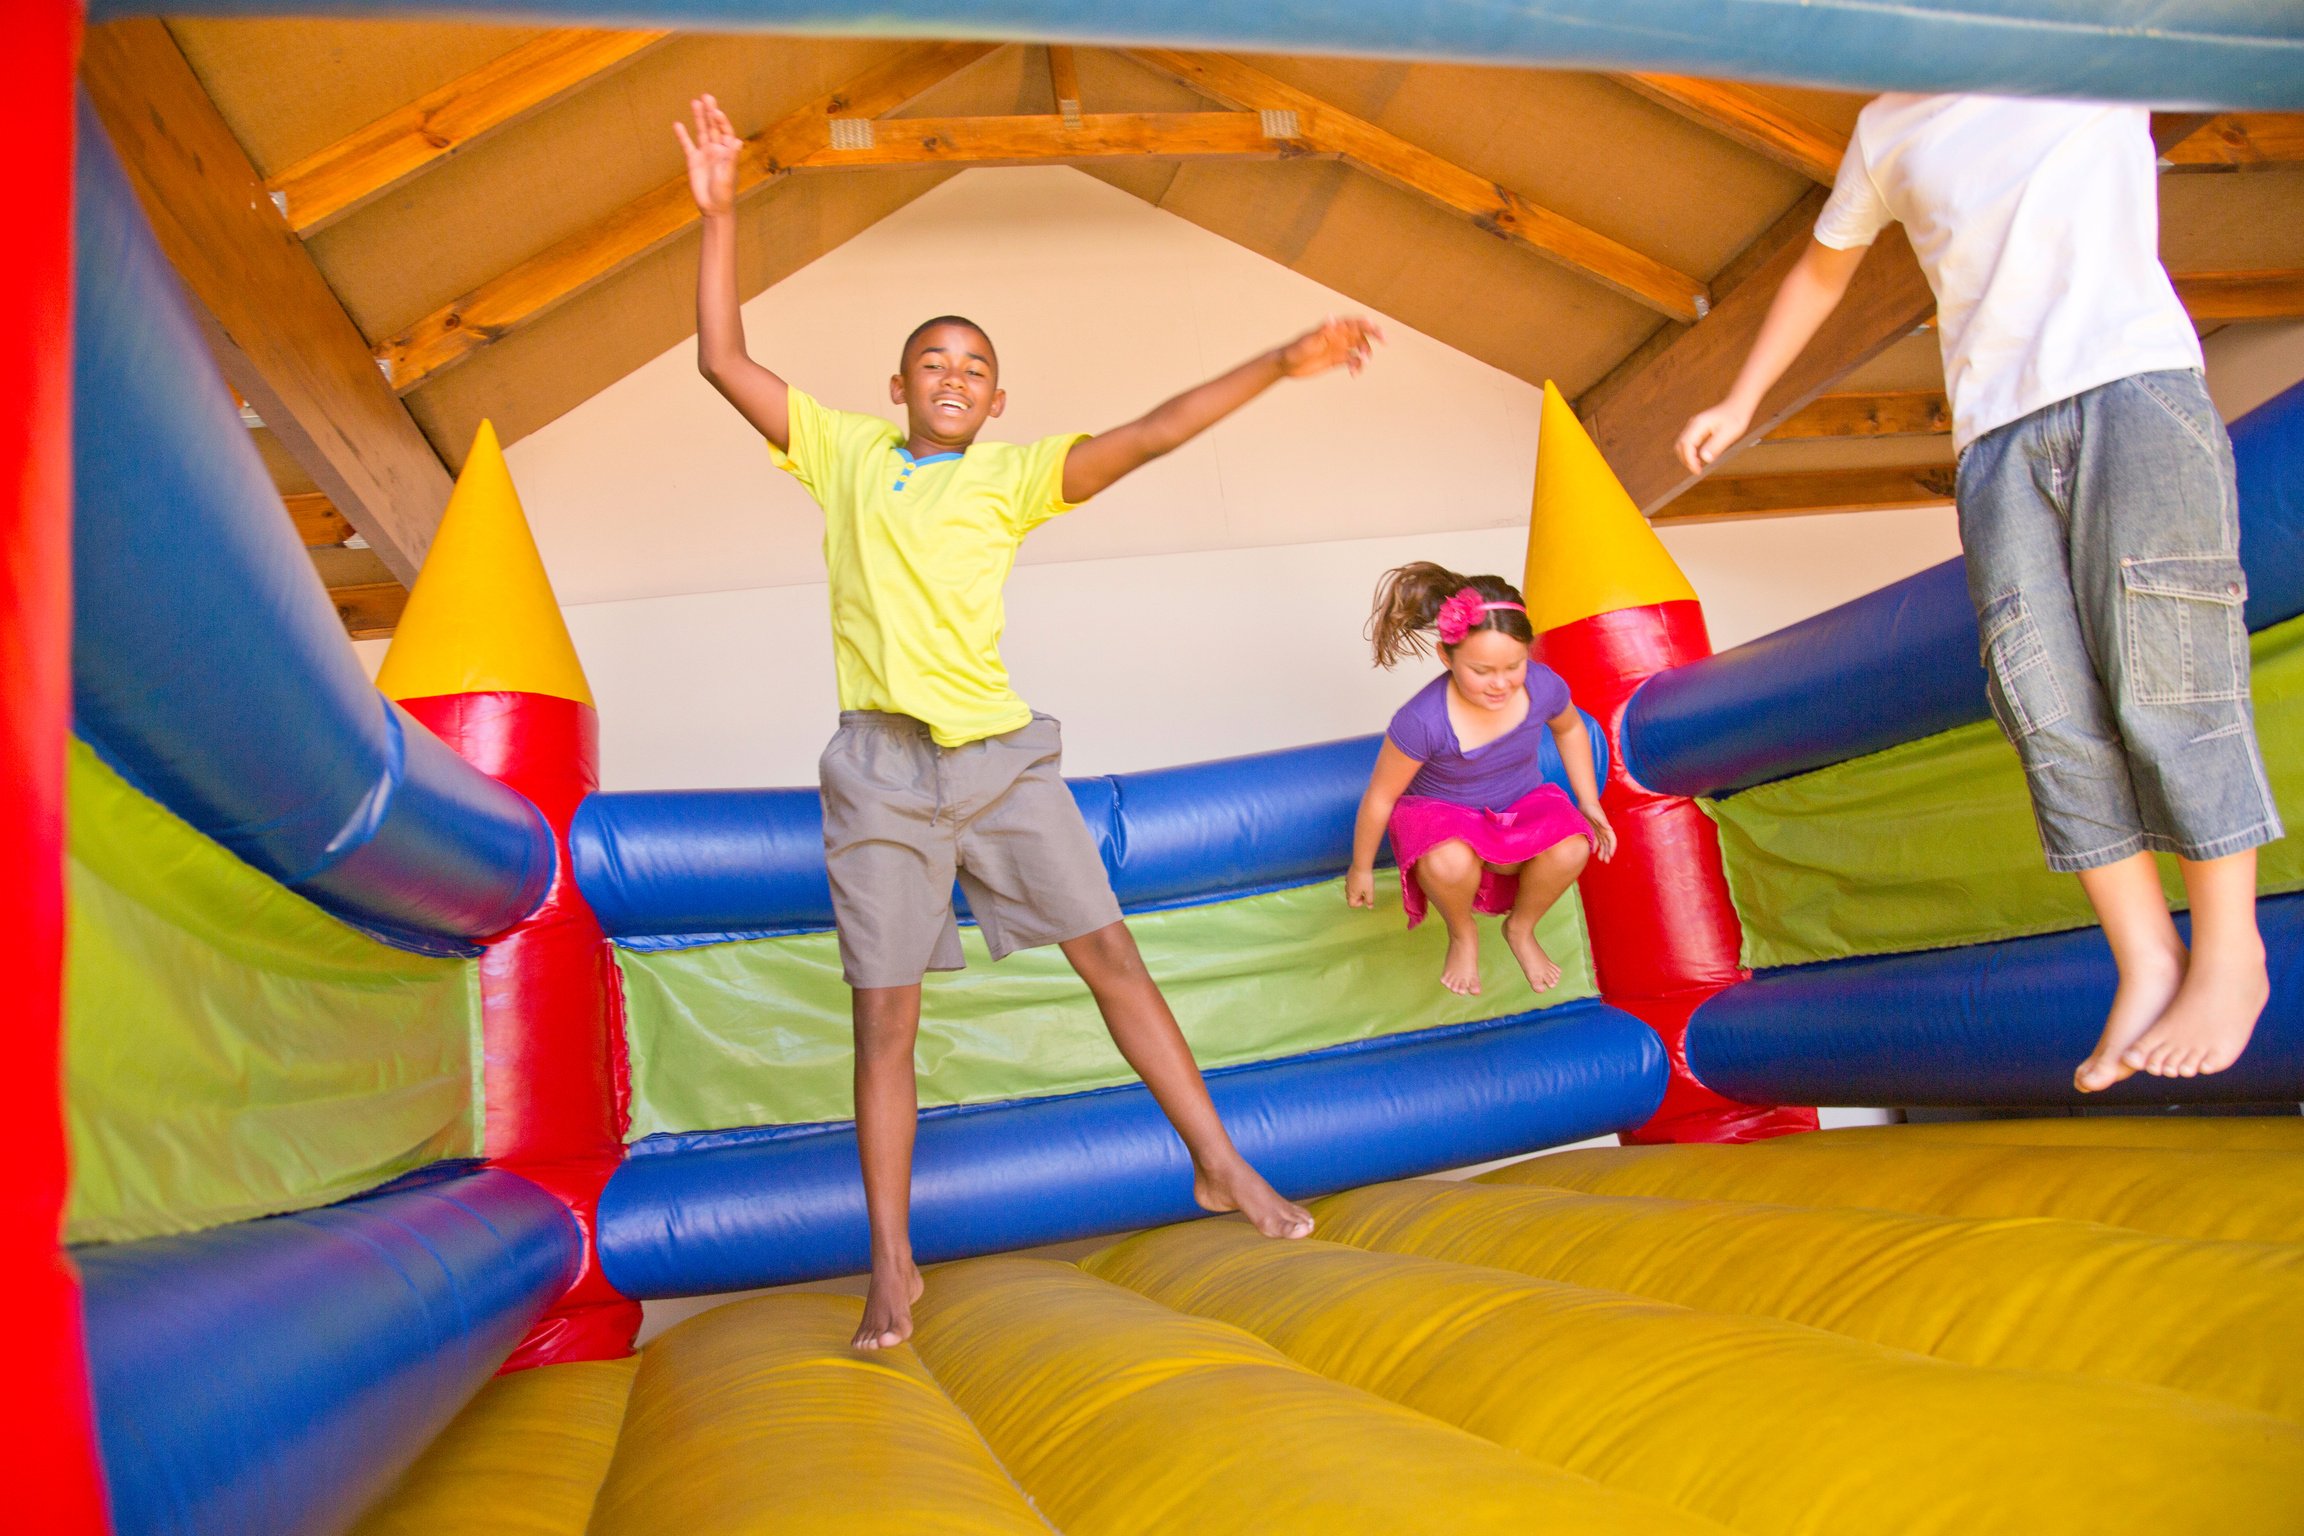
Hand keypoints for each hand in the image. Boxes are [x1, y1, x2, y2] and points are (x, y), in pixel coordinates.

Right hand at [674, 93, 741, 217]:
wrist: (713, 207)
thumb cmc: (724, 192)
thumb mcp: (728, 175)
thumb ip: (731, 157)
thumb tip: (737, 141)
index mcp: (727, 151)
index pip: (725, 131)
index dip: (721, 120)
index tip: (715, 112)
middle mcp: (717, 149)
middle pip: (713, 126)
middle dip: (710, 112)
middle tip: (706, 96)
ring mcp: (705, 153)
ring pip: (701, 131)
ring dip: (698, 117)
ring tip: (695, 102)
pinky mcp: (694, 160)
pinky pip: (687, 145)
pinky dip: (683, 135)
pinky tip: (678, 124)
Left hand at [1280, 316, 1382, 378]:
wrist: (1286, 365)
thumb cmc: (1295, 350)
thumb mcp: (1309, 340)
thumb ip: (1323, 330)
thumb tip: (1331, 318)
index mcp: (1333, 328)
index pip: (1354, 323)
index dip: (1368, 325)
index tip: (1379, 330)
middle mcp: (1338, 336)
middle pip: (1361, 333)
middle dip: (1374, 336)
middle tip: (1385, 341)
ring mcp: (1338, 348)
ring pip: (1360, 348)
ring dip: (1365, 354)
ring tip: (1362, 363)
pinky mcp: (1336, 360)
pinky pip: (1353, 361)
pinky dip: (1357, 366)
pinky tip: (1354, 374)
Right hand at [1345, 865, 1375, 908]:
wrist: (1361, 865)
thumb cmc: (1365, 879)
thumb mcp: (1370, 891)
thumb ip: (1369, 900)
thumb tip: (1370, 907)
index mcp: (1352, 894)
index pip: (1351, 904)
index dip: (1358, 904)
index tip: (1365, 899)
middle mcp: (1347, 889)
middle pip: (1349, 898)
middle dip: (1357, 898)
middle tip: (1365, 893)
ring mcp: (1347, 882)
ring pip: (1349, 891)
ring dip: (1355, 891)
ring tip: (1363, 887)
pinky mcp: (1348, 876)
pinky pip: (1349, 883)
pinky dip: (1354, 885)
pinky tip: (1360, 880)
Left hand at [1583, 806, 1617, 862]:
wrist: (1586, 802)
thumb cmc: (1592, 808)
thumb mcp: (1597, 815)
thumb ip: (1603, 822)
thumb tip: (1610, 829)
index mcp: (1607, 828)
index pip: (1612, 840)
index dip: (1612, 848)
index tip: (1610, 855)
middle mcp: (1604, 831)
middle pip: (1607, 844)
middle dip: (1607, 853)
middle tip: (1606, 861)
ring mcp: (1598, 831)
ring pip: (1602, 844)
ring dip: (1602, 851)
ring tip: (1601, 859)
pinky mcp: (1593, 830)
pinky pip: (1596, 840)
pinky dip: (1595, 846)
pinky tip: (1593, 852)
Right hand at [1675, 400, 1753, 475]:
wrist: (1738, 406)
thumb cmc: (1735, 418)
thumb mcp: (1728, 434)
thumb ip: (1715, 446)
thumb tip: (1704, 459)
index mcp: (1699, 425)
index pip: (1686, 445)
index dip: (1689, 460)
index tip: (1698, 471)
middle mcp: (1693, 424)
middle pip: (1680, 445)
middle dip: (1686, 460)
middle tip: (1697, 471)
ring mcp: (1693, 426)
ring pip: (1682, 445)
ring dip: (1686, 457)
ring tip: (1698, 467)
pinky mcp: (1696, 429)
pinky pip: (1688, 443)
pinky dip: (1690, 453)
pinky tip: (1699, 459)